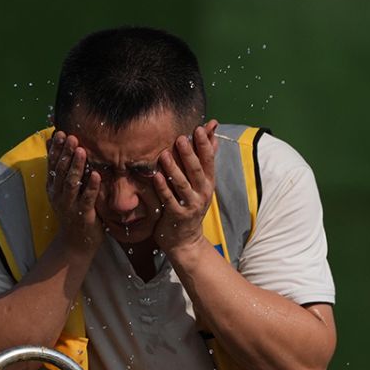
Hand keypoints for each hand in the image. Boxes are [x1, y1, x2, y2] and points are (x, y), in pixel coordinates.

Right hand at [47, 131, 103, 253]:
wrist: (75, 243)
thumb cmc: (73, 212)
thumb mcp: (63, 190)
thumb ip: (62, 170)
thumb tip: (55, 145)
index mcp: (53, 187)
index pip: (52, 164)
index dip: (56, 149)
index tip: (60, 133)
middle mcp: (58, 195)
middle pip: (60, 171)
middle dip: (65, 153)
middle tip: (71, 137)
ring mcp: (69, 205)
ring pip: (71, 183)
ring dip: (76, 166)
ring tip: (81, 151)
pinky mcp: (83, 215)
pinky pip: (87, 198)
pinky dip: (91, 187)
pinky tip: (97, 175)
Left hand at [152, 120, 219, 253]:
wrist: (186, 240)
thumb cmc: (191, 206)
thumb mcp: (202, 184)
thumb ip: (206, 158)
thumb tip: (213, 132)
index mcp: (208, 183)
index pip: (209, 161)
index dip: (205, 145)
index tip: (200, 128)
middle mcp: (202, 194)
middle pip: (197, 171)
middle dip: (190, 154)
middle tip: (181, 138)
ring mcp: (190, 206)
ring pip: (182, 185)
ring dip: (174, 169)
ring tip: (165, 154)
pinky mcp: (177, 216)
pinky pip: (169, 200)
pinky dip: (163, 188)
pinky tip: (156, 176)